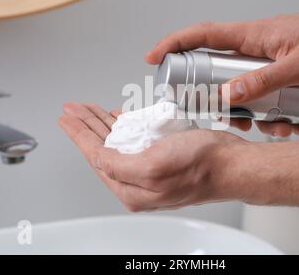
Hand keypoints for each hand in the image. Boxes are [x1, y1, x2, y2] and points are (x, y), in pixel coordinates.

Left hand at [58, 102, 269, 211]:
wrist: (232, 163)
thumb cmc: (202, 167)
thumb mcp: (153, 167)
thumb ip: (119, 166)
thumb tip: (97, 158)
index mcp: (132, 188)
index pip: (95, 156)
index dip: (78, 134)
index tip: (66, 118)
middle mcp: (139, 182)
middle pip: (103, 147)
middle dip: (86, 125)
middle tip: (73, 109)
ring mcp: (150, 169)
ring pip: (117, 141)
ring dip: (102, 123)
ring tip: (88, 109)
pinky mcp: (162, 157)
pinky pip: (135, 139)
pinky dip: (124, 125)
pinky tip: (117, 117)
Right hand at [145, 5, 298, 137]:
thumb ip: (264, 81)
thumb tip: (228, 96)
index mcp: (252, 36)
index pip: (202, 35)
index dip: (174, 44)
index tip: (154, 57)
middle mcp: (255, 48)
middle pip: (219, 73)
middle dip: (225, 102)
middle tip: (237, 119)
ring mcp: (267, 60)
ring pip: (245, 90)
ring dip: (257, 114)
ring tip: (281, 126)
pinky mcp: (280, 71)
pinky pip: (265, 94)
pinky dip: (275, 111)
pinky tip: (296, 122)